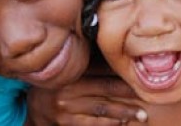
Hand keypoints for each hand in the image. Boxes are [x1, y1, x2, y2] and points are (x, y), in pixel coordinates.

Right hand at [27, 76, 147, 124]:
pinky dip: (110, 123)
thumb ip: (90, 65)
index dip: (123, 73)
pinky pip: (93, 123)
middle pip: (107, 88)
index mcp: (73, 70)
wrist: (31, 107)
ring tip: (141, 115)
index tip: (141, 76)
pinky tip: (122, 122)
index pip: (104, 69)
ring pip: (103, 108)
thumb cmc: (59, 84)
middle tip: (149, 95)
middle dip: (130, 92)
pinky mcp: (66, 123)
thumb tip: (119, 60)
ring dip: (125, 112)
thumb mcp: (71, 71)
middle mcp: (70, 87)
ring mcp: (67, 107)